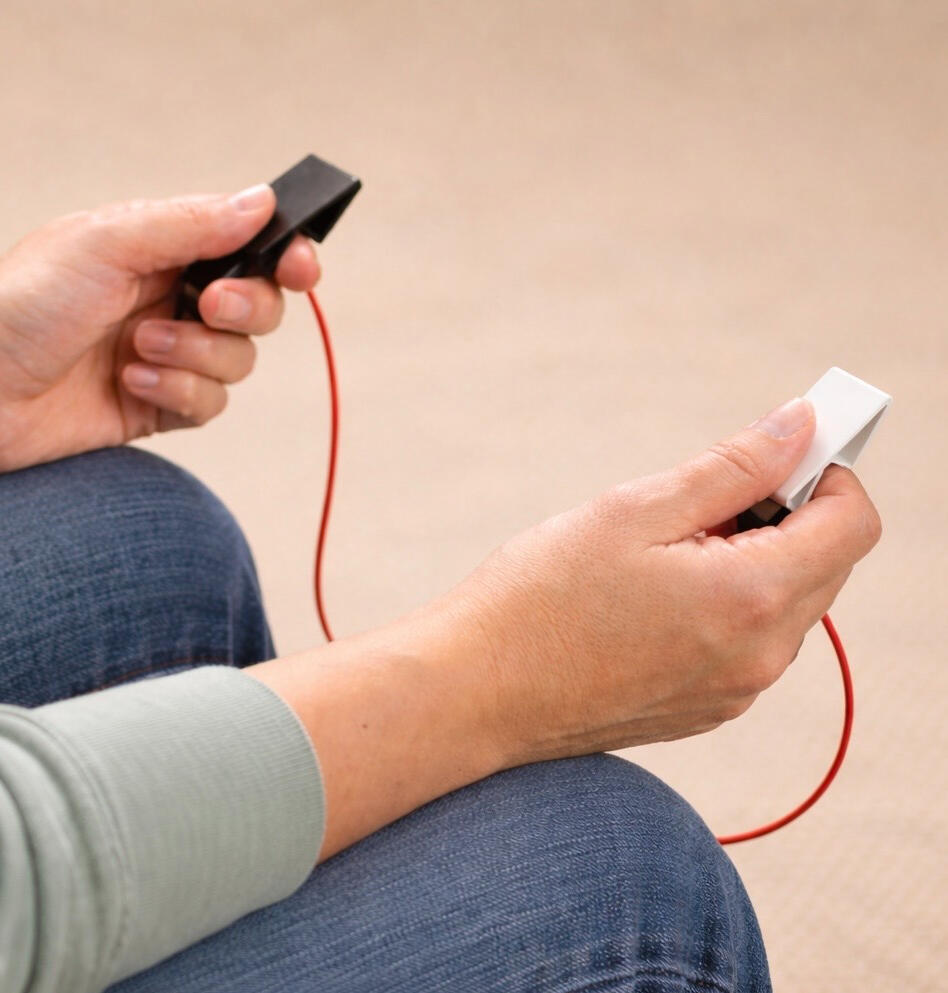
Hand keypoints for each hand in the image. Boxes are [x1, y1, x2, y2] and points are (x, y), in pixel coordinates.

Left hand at [0, 185, 319, 474]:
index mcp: (163, 248)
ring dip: (196, 355)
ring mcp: (170, 355)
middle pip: (260, 305)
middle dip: (245, 307)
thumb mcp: (108, 243)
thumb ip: (192, 224)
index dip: (286, 254)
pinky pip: (211, 404)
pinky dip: (179, 392)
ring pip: (240, 360)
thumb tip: (263, 201)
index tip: (301, 266)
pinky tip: (130, 382)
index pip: (249, 245)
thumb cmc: (23, 302)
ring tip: (137, 349)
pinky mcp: (161, 405)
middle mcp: (172, 299)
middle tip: (206, 305)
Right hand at [454, 396, 882, 764]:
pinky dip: (726, 602)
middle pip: (825, 563)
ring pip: (787, 602)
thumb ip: (731, 468)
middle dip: (785, 514)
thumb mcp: (632, 511)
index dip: (826, 471)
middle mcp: (761, 657)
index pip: (853, 523)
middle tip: (701, 497)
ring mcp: (736, 692)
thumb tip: (798, 426)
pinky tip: (652, 595)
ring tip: (662, 551)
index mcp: (752, 598)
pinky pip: (749, 640)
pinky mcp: (706, 709)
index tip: (779, 450)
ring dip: (752, 559)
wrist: (475, 694)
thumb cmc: (538, 599)